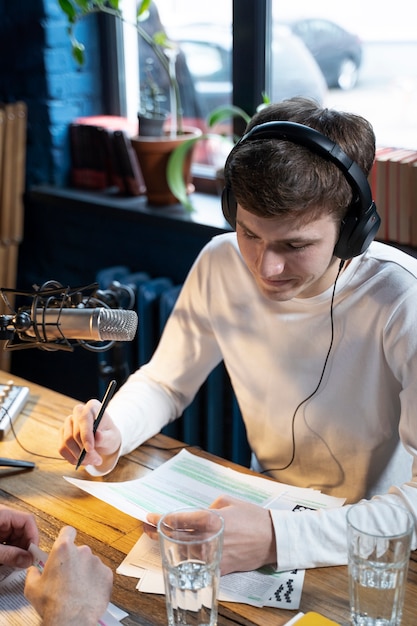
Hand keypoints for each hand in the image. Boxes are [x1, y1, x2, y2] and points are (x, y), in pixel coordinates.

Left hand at [0, 505, 38, 567]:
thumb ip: (9, 554)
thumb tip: (26, 560)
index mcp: (4, 514)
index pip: (28, 520)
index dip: (34, 537)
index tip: (33, 553)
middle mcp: (3, 518)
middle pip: (24, 530)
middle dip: (26, 546)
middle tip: (25, 561)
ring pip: (16, 537)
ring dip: (18, 551)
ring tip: (15, 563)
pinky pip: (7, 542)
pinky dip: (9, 551)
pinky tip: (6, 560)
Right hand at [24, 526, 112, 625]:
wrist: (71, 619)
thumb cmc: (53, 603)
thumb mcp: (32, 588)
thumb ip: (33, 573)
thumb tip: (33, 570)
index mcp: (63, 550)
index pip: (68, 531)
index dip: (66, 537)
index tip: (65, 544)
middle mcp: (82, 552)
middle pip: (79, 551)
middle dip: (74, 562)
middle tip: (67, 578)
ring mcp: (96, 562)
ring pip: (90, 563)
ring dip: (85, 572)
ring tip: (77, 589)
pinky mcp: (107, 574)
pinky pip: (100, 574)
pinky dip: (96, 581)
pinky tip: (87, 593)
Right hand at [59, 399, 120, 467]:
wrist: (104, 439)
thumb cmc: (109, 435)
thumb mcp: (112, 437)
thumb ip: (106, 437)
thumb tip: (98, 436)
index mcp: (92, 407)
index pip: (84, 418)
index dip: (86, 434)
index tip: (90, 449)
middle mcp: (78, 412)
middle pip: (74, 433)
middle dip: (84, 451)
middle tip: (97, 460)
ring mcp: (68, 422)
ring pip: (66, 442)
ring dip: (79, 457)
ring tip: (92, 461)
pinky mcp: (62, 434)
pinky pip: (62, 449)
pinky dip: (72, 458)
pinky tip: (83, 461)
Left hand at [144, 496, 276, 575]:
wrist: (273, 539)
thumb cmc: (253, 516)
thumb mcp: (228, 502)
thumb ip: (208, 507)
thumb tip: (197, 516)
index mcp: (209, 519)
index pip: (177, 520)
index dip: (160, 518)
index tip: (149, 516)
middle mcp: (208, 539)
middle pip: (175, 537)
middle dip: (157, 531)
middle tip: (145, 527)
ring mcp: (212, 555)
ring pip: (183, 552)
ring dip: (168, 544)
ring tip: (155, 538)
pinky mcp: (219, 567)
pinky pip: (197, 562)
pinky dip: (185, 557)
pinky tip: (176, 553)